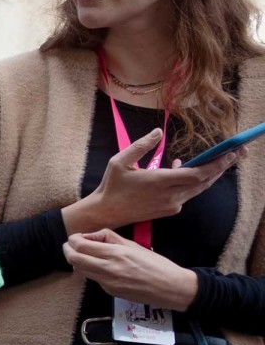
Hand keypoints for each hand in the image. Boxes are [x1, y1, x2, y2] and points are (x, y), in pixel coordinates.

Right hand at [62, 130, 233, 232]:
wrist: (106, 212)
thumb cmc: (112, 185)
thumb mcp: (119, 161)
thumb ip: (141, 146)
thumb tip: (158, 132)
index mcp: (159, 181)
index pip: (197, 174)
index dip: (216, 164)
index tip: (230, 153)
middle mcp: (170, 195)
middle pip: (204, 181)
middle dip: (222, 166)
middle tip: (238, 153)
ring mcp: (171, 204)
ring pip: (199, 189)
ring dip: (212, 175)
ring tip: (223, 161)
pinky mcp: (170, 210)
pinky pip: (188, 194)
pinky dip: (194, 182)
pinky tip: (187, 171)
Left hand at [63, 229, 202, 310]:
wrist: (171, 288)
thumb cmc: (156, 264)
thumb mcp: (134, 245)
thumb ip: (110, 238)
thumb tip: (92, 236)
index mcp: (116, 254)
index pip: (80, 246)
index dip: (73, 240)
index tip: (76, 237)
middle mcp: (108, 269)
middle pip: (74, 259)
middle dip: (68, 250)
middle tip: (71, 245)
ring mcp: (107, 283)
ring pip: (80, 270)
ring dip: (76, 260)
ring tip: (83, 254)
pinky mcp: (110, 292)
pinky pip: (93, 278)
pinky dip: (89, 270)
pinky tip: (97, 266)